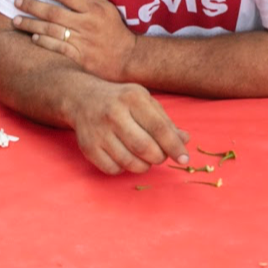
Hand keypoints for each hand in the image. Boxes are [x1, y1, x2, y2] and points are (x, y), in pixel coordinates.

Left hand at [12, 0, 134, 81]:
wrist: (127, 58)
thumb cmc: (115, 30)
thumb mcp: (106, 7)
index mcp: (94, 9)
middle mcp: (87, 24)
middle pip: (54, 12)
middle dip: (32, 5)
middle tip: (16, 1)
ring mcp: (83, 41)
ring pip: (52, 30)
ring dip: (31, 24)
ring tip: (15, 20)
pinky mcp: (80, 58)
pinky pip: (58, 48)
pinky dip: (45, 42)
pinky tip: (33, 37)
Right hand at [65, 80, 188, 174]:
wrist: (82, 98)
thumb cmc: (121, 101)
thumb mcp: (145, 102)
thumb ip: (165, 122)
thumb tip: (185, 140)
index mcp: (133, 98)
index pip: (159, 128)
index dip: (174, 147)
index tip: (184, 158)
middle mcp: (114, 113)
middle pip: (145, 148)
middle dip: (159, 157)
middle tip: (160, 155)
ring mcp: (99, 131)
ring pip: (129, 162)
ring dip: (143, 166)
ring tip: (145, 158)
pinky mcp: (88, 147)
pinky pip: (113, 169)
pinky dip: (124, 169)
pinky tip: (125, 157)